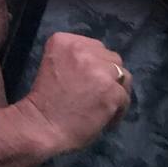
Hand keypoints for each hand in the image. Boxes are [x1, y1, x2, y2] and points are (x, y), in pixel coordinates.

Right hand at [19, 32, 131, 153]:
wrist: (42, 125)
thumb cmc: (44, 100)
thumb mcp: (55, 64)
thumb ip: (76, 59)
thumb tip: (100, 66)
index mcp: (63, 41)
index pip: (93, 46)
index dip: (94, 63)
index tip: (87, 79)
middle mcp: (82, 49)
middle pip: (110, 57)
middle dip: (106, 73)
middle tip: (98, 92)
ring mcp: (99, 70)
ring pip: (123, 74)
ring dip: (116, 88)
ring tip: (106, 105)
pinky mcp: (112, 91)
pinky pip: (125, 97)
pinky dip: (119, 110)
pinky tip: (106, 120)